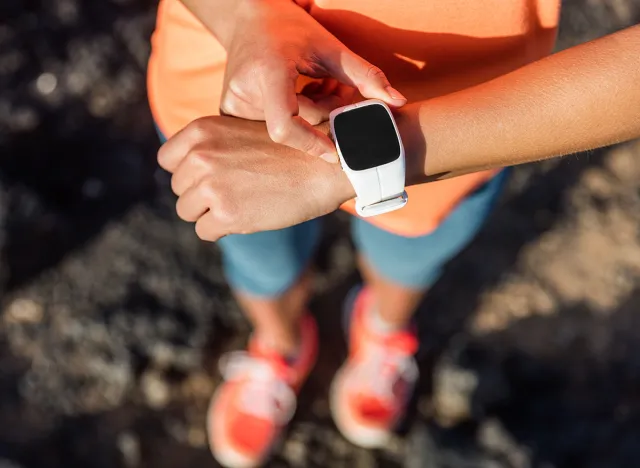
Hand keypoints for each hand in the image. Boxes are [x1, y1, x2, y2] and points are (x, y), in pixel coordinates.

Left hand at [157, 116, 355, 240]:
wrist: (327, 165)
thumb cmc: (290, 150)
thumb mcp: (240, 133)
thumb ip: (211, 148)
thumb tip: (187, 176)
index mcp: (201, 131)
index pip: (166, 160)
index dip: (186, 173)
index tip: (208, 178)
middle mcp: (201, 156)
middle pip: (178, 189)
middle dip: (201, 195)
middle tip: (235, 192)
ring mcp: (212, 186)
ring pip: (187, 211)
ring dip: (210, 213)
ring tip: (242, 203)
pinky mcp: (227, 215)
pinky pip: (205, 231)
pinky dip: (223, 229)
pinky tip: (247, 216)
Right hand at [218, 0, 405, 158]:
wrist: (247, 14)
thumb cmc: (290, 27)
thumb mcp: (330, 46)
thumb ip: (366, 75)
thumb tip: (398, 102)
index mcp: (267, 72)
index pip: (285, 126)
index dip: (311, 143)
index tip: (334, 152)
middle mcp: (244, 90)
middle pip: (294, 124)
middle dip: (322, 115)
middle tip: (337, 91)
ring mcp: (233, 103)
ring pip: (284, 126)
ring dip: (309, 113)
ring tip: (316, 85)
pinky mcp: (229, 110)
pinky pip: (269, 124)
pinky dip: (292, 113)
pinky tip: (300, 91)